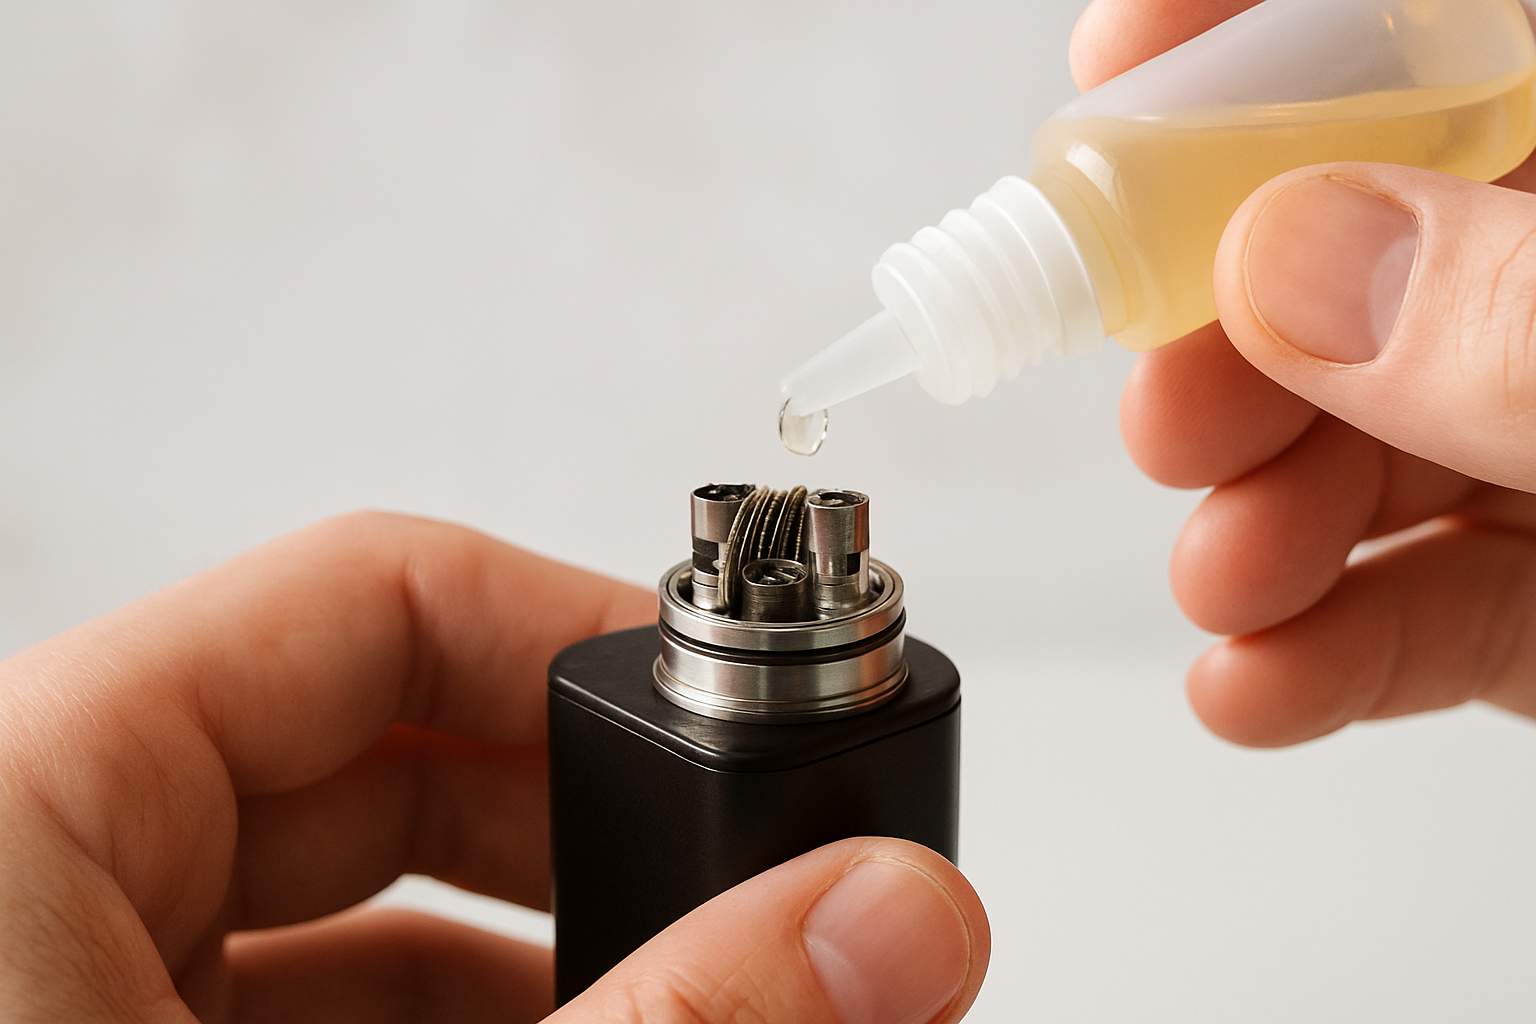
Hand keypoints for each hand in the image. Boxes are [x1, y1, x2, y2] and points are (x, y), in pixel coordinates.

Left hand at [0, 512, 987, 1022]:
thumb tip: (891, 917)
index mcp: (18, 807)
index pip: (363, 595)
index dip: (580, 626)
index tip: (731, 699)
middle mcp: (31, 868)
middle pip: (375, 744)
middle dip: (595, 813)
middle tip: (747, 871)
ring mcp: (64, 973)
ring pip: (352, 893)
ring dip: (548, 938)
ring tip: (705, 979)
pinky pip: (299, 989)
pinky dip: (461, 1011)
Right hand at [1074, 0, 1535, 745]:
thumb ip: (1521, 324)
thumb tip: (1293, 258)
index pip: (1426, 36)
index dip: (1252, 36)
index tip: (1122, 66)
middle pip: (1349, 250)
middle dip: (1227, 339)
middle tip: (1169, 411)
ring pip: (1363, 441)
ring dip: (1258, 518)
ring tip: (1223, 576)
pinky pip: (1423, 607)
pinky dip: (1324, 655)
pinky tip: (1255, 684)